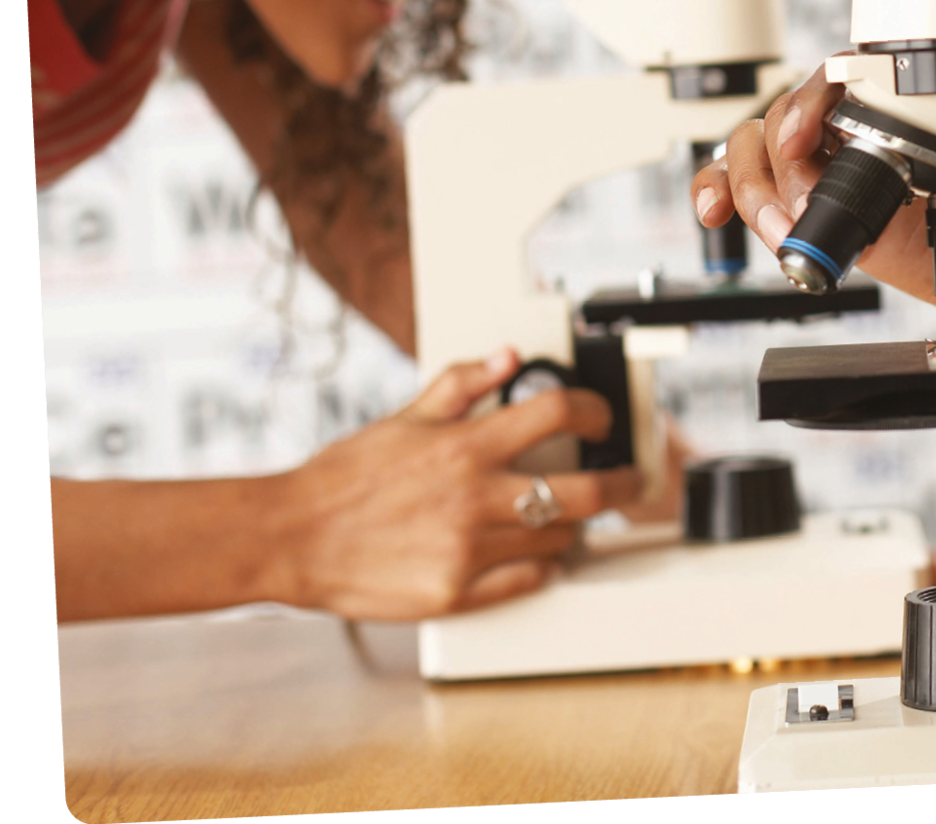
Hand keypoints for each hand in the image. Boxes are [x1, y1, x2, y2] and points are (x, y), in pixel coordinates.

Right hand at [275, 348, 642, 620]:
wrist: (290, 536)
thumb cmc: (342, 479)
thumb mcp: (404, 417)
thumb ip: (461, 385)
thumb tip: (506, 357)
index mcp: (464, 446)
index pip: (557, 413)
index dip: (594, 411)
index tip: (603, 419)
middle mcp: (474, 497)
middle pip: (582, 489)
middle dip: (620, 483)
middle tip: (629, 480)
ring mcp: (468, 549)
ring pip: (557, 536)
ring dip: (574, 525)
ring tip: (570, 516)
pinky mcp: (455, 594)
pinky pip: (527, 581)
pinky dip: (544, 566)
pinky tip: (541, 554)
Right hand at [689, 63, 935, 339]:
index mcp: (935, 110)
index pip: (850, 78)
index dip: (812, 103)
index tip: (807, 139)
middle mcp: (890, 134)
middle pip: (790, 115)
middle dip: (774, 163)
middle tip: (795, 216)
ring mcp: (863, 178)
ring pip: (767, 152)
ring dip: (749, 186)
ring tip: (780, 234)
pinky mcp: (850, 223)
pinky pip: (771, 198)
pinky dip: (730, 197)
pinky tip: (716, 216)